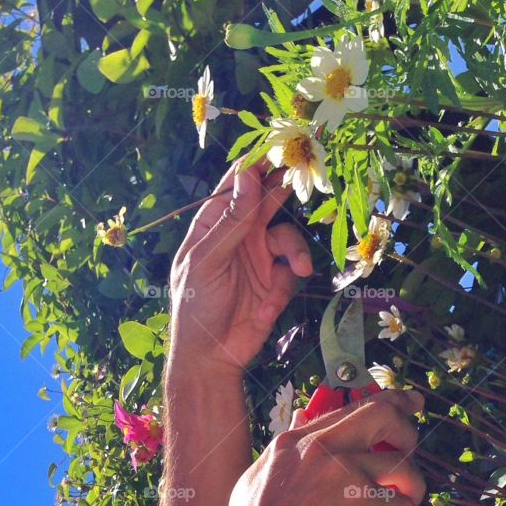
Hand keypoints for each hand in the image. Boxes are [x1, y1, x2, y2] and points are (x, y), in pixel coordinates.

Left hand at [167, 156, 313, 378]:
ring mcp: (258, 258)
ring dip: (295, 254)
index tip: (283, 146)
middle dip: (288, 190)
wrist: (210, 359)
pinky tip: (265, 310)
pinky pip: (290, 273)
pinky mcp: (274, 284)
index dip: (259, 163)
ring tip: (298, 270)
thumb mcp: (208, 262)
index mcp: (213, 224)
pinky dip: (282, 290)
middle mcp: (238, 235)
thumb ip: (231, 221)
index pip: (238, 184)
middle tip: (310, 174)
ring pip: (288, 239)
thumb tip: (248, 176)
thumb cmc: (196, 307)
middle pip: (269, 201)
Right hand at [223, 390, 426, 505]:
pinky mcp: (360, 504)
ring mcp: (341, 473)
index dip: (388, 402)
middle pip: (383, 414)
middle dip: (407, 431)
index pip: (350, 408)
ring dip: (413, 489)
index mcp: (294, 442)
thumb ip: (283, 451)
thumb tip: (299, 417)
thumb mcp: (255, 483)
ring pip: (402, 465)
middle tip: (410, 453)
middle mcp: (320, 448)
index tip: (409, 405)